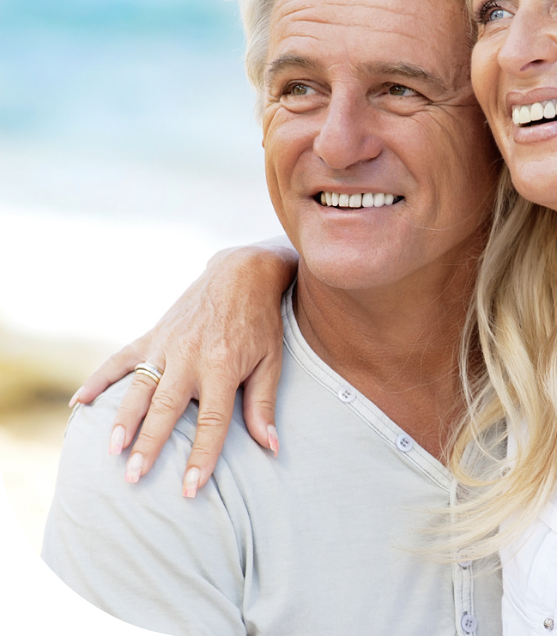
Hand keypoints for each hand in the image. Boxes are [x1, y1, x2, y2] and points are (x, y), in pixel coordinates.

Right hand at [72, 238, 297, 495]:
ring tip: (112, 451)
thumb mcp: (271, 361)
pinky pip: (120, 359)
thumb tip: (271, 447)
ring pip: (139, 387)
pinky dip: (99, 379)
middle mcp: (191, 356)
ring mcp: (168, 344)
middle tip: (135, 478)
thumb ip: (263, 404)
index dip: (202, 456)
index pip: (213, 420)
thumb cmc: (260, 322)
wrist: (242, 273)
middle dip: (150, 445)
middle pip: (167, 408)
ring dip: (124, 420)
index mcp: (224, 365)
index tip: (190, 488)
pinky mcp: (154, 334)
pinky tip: (78, 403)